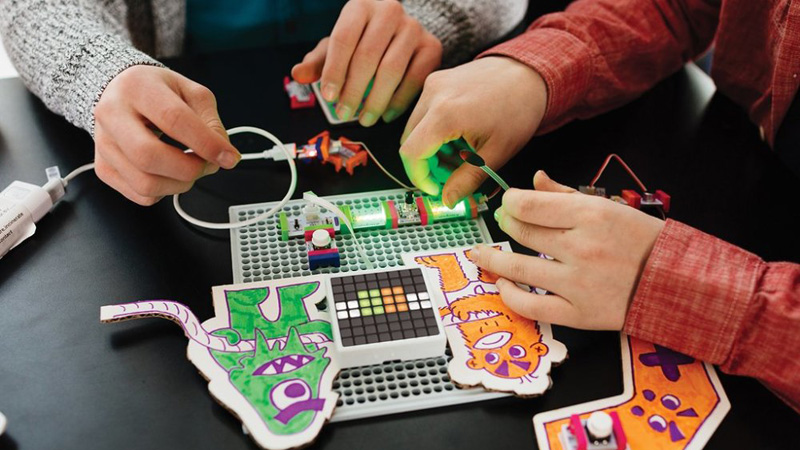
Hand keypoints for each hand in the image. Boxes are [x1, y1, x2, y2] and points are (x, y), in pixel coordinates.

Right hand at [93, 65, 239, 205]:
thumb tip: (222, 153)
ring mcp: (104, 144)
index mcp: (137, 88)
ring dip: (180, 185)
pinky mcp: (103, 167)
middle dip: (190, 169)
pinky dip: (165, 191)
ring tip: (191, 168)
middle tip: (208, 164)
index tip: (229, 157)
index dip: (206, 144)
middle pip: (150, 156)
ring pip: (145, 183)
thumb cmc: (156, 92)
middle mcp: (112, 114)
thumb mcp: (191, 92)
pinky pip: (140, 195)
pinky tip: (169, 173)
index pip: (173, 119)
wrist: (120, 92)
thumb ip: (210, 121)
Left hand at [291, 0, 441, 126]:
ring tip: (364, 119)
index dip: (334, 71)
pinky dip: (399, 102)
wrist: (402, 32)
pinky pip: (415, 79)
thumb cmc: (363, 40)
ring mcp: (414, 28)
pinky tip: (386, 115)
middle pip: (368, 56)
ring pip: (392, 70)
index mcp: (361, 6)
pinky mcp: (432, 47)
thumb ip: (318, 61)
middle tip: (344, 114)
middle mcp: (389, 11)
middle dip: (354, 90)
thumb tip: (298, 74)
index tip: (329, 97)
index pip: (343, 39)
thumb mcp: (338, 46)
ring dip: (375, 101)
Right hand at [398, 56, 546, 206]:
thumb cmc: (519, 108)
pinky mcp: (437, 80)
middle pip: (410, 142)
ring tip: (461, 152)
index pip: (411, 154)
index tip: (436, 188)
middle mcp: (433, 94)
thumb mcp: (496, 153)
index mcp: (446, 113)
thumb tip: (448, 201)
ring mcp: (433, 84)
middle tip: (454, 172)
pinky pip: (423, 112)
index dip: (419, 177)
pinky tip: (459, 135)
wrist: (529, 73)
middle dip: (427, 164)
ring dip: (431, 148)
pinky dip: (434, 131)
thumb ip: (467, 180)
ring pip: (414, 128)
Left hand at [471, 171, 664, 329]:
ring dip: (492, 260)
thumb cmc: (642, 241)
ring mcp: (578, 283)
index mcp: (591, 215)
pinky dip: (510, 295)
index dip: (510, 202)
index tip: (509, 203)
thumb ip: (567, 195)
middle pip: (522, 233)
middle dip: (506, 225)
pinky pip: (531, 305)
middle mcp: (581, 247)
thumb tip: (534, 180)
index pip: (529, 204)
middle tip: (503, 224)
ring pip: (518, 269)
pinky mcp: (578, 313)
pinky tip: (503, 285)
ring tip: (480, 255)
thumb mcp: (610, 207)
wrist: (675, 283)